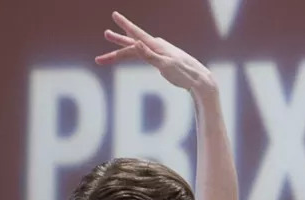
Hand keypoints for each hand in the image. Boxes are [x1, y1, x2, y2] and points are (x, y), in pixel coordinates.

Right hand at [95, 10, 213, 93]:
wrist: (199, 80)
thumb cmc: (183, 74)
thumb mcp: (165, 66)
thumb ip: (149, 55)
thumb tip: (136, 43)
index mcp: (156, 46)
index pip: (136, 34)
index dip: (124, 25)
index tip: (114, 15)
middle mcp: (157, 46)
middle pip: (133, 43)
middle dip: (118, 41)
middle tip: (106, 34)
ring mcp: (160, 52)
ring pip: (138, 49)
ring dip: (124, 49)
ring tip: (113, 47)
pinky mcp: (163, 59)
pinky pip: (144, 54)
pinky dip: (135, 53)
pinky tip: (134, 50)